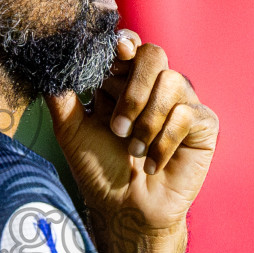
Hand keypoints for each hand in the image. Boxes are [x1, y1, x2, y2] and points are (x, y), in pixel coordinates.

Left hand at [46, 31, 217, 252]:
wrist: (125, 209)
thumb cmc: (99, 169)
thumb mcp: (71, 131)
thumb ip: (61, 97)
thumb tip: (51, 64)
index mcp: (122, 81)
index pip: (129, 45)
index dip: (125, 43)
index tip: (117, 52)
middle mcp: (153, 86)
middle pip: (154, 55)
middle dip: (134, 91)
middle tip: (119, 128)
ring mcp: (181, 102)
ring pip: (172, 82)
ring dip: (147, 122)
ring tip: (134, 151)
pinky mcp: (203, 123)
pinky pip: (188, 114)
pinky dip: (165, 142)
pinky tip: (154, 164)